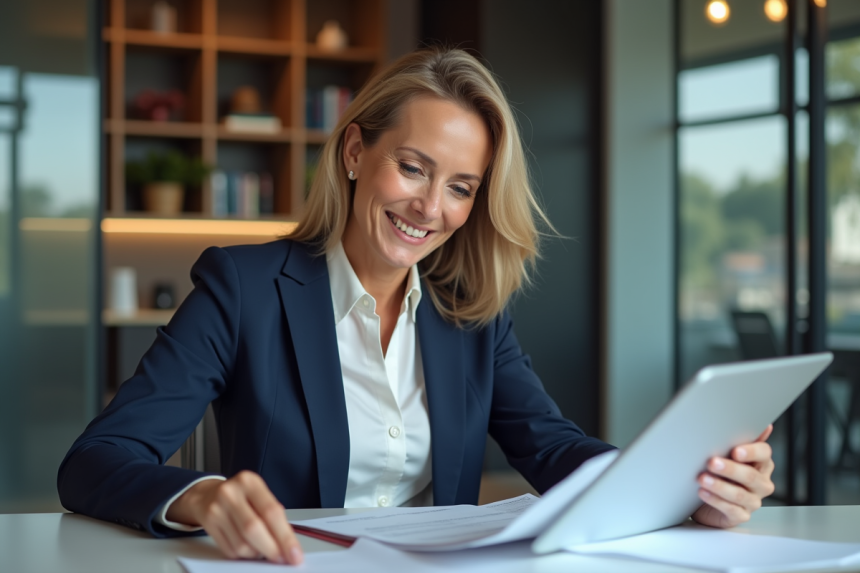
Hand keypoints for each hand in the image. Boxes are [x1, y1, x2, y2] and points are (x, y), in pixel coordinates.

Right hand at [167, 471, 302, 563]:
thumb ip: (273, 516)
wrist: (206, 495)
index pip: (271, 512)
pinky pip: (230, 550)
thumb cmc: (240, 496)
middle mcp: (231, 493)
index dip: (285, 536)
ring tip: (262, 548)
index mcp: (250, 482)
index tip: (295, 554)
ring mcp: (217, 508)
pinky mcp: (208, 524)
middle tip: (282, 559)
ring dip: (257, 553)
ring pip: (241, 544)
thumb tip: (288, 545)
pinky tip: (247, 547)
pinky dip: (244, 554)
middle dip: (271, 549)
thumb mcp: (258, 495)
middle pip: (254, 529)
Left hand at [691, 425, 775, 528]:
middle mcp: (761, 483)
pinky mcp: (741, 515)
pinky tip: (703, 492)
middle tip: (712, 462)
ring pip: (740, 495)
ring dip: (720, 486)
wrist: (707, 498)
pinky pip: (731, 510)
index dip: (751, 452)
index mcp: (761, 463)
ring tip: (702, 478)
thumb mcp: (728, 453)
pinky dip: (716, 500)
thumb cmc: (720, 471)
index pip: (764, 454)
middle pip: (751, 476)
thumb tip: (764, 426)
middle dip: (730, 469)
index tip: (735, 451)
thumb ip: (741, 439)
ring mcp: (752, 501)